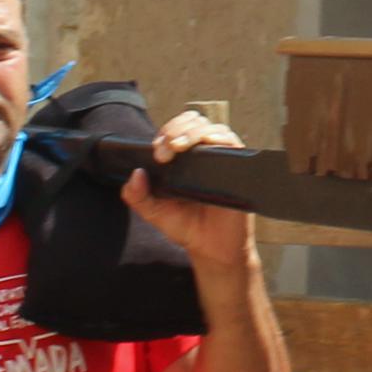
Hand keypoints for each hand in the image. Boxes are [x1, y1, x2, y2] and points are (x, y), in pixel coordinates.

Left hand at [125, 113, 255, 283]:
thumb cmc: (188, 228)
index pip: (176, 129)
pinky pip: (230, 142)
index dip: (165, 131)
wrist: (213, 250)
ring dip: (191, 132)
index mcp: (184, 160)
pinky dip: (216, 138)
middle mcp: (203, 155)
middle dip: (175, 128)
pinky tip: (202, 148)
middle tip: (164, 150)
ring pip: (211, 127)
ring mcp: (221, 159)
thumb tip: (134, 174)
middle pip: (193, 121)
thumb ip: (137, 197)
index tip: (156, 149)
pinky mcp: (237, 166)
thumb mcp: (155, 212)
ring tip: (177, 148)